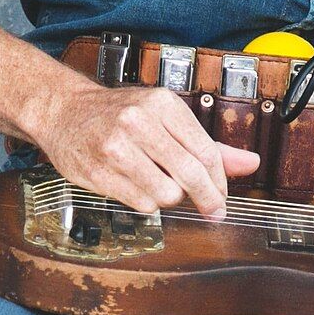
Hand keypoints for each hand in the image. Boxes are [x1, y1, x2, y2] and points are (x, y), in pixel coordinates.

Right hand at [27, 82, 259, 219]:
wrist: (63, 112)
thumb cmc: (119, 115)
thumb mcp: (165, 118)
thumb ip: (208, 145)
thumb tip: (250, 164)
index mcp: (162, 104)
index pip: (206, 152)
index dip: (220, 181)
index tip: (223, 196)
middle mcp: (139, 122)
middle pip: (190, 174)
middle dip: (207, 198)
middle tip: (213, 210)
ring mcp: (116, 147)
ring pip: (166, 193)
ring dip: (170, 198)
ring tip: (160, 185)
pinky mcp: (99, 171)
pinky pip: (141, 203)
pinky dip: (146, 202)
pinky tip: (138, 187)